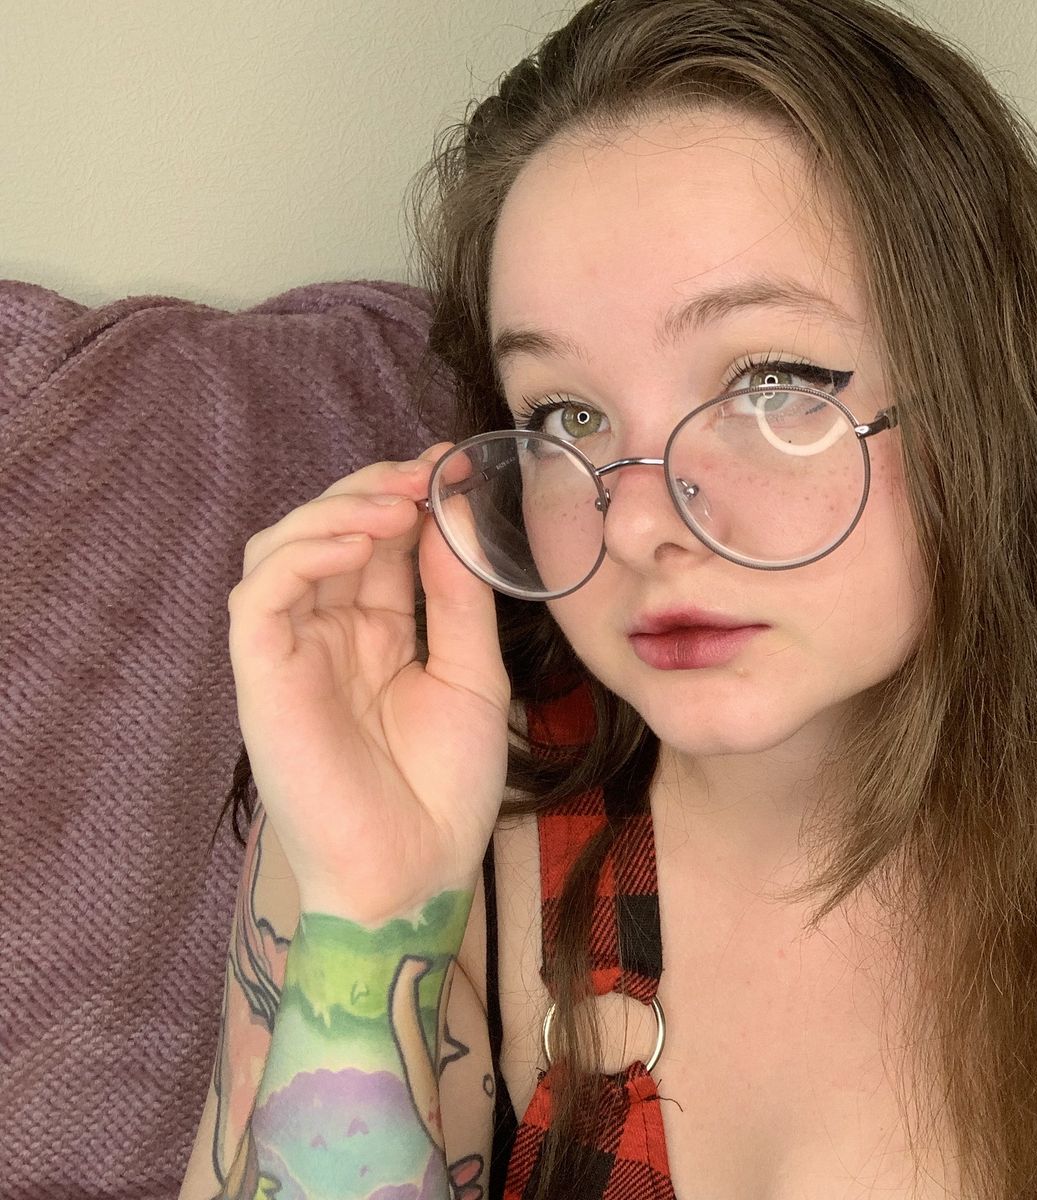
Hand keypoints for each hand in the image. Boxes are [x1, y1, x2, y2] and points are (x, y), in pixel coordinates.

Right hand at [226, 443, 510, 925]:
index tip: (457, 462)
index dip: (411, 495)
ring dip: (339, 510)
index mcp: (378, 633)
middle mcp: (329, 633)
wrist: (418, 873)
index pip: (381, 543)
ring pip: (286, 548)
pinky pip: (260, 595)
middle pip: (331, 531)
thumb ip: (459, 597)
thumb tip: (450, 512)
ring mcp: (292, 653)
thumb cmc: (446, 788)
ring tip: (398, 502)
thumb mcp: (473, 676)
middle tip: (430, 470)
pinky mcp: (262, 677)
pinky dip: (304, 553)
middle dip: (378, 488)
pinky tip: (361, 540)